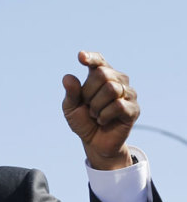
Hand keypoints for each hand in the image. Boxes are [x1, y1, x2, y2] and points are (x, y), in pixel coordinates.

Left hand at [62, 51, 138, 169]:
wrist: (94, 143)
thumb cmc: (83, 121)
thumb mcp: (71, 108)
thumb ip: (71, 93)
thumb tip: (68, 77)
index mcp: (101, 76)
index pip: (99, 61)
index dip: (91, 58)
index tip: (80, 57)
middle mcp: (118, 80)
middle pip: (103, 74)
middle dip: (88, 93)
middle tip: (88, 106)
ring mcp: (128, 94)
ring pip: (111, 89)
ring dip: (96, 105)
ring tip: (95, 115)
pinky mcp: (133, 109)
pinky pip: (118, 105)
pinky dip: (104, 115)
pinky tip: (103, 120)